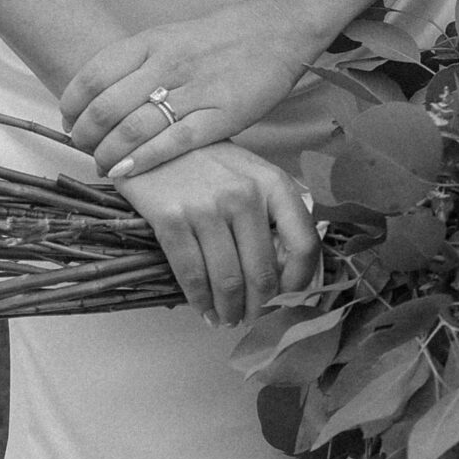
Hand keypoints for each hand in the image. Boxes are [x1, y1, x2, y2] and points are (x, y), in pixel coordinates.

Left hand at [61, 1, 320, 178]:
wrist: (275, 30)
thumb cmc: (218, 39)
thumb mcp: (169, 38)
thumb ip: (136, 64)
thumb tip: (96, 97)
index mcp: (150, 42)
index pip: (92, 76)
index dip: (71, 105)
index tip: (68, 122)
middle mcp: (166, 64)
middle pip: (106, 108)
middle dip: (85, 136)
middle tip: (82, 148)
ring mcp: (193, 90)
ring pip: (133, 128)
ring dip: (108, 154)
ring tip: (102, 166)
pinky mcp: (220, 115)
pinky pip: (172, 142)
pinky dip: (142, 160)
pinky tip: (126, 172)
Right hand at [118, 145, 317, 327]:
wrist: (154, 138)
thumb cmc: (209, 162)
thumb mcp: (251, 175)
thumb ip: (272, 213)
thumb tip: (284, 272)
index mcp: (273, 183)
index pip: (303, 243)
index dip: (299, 282)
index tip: (288, 299)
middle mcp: (245, 195)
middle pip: (263, 272)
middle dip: (260, 308)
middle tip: (253, 320)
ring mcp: (207, 207)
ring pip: (227, 280)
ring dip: (229, 311)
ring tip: (227, 319)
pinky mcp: (172, 219)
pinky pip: (192, 275)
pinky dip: (199, 301)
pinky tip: (203, 310)